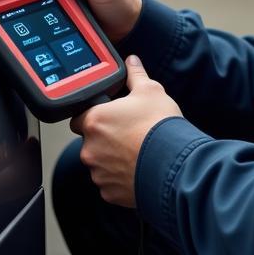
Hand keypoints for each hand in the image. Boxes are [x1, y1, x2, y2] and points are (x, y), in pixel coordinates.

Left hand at [70, 56, 181, 207]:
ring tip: (136, 153)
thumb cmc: (159, 127)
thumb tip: (132, 62)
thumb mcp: (150, 91)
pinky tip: (138, 169)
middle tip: (128, 134)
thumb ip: (136, 75)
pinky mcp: (109, 192)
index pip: (78, 117)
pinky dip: (121, 179)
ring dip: (112, 160)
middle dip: (105, 139)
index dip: (94, 116)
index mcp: (94, 121)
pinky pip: (110, 184)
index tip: (109, 117)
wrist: (175, 164)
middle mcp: (90, 148)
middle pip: (90, 142)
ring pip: (100, 164)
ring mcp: (98, 173)